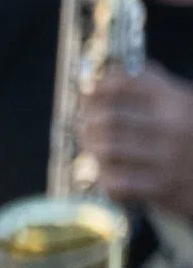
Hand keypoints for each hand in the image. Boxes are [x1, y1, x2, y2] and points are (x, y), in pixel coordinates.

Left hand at [79, 64, 192, 216]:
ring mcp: (168, 158)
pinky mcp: (164, 188)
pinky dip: (106, 179)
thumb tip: (102, 80)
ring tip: (94, 152)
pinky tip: (110, 177)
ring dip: (93, 151)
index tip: (88, 96)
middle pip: (108, 118)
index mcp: (176, 100)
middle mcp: (173, 126)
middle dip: (88, 124)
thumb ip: (153, 88)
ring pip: (108, 150)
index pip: (125, 84)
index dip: (98, 89)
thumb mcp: (183, 105)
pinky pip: (118, 182)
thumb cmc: (191, 138)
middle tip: (86, 129)